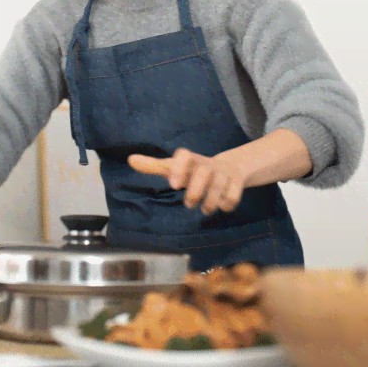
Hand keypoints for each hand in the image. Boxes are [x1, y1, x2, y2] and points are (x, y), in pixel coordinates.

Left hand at [127, 148, 245, 215]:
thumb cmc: (194, 170)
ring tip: (205, 210)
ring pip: (218, 186)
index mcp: (190, 159)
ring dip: (210, 202)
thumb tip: (131, 160)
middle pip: (203, 173)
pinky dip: (228, 203)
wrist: (229, 166)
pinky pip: (234, 193)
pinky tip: (223, 207)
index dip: (178, 168)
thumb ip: (154, 166)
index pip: (184, 155)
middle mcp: (207, 164)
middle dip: (195, 192)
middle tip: (189, 204)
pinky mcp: (237, 181)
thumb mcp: (175, 167)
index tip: (173, 185)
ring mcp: (223, 172)